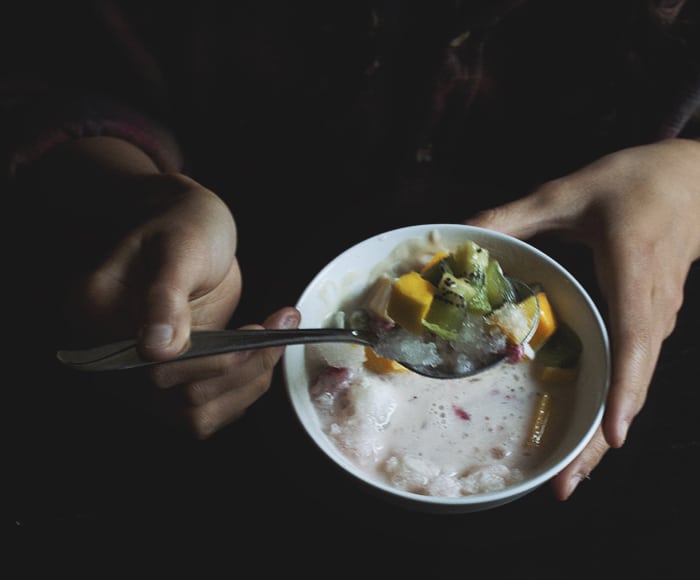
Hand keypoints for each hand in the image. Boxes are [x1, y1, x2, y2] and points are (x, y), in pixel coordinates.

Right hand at [34, 136, 300, 437]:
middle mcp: (110, 354)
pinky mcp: (174, 378)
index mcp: (95, 314)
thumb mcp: (180, 246)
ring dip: (248, 381)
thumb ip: (166, 296)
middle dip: (241, 366)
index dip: (210, 361)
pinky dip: (245, 387)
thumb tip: (156, 350)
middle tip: (280, 326)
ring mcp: (142, 371)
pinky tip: (264, 352)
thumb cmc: (184, 224)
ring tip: (277, 337)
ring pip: (195, 414)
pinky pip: (208, 408)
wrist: (193, 227)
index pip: (151, 366)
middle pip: (176, 397)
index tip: (257, 333)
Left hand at [464, 138, 699, 498]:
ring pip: (635, 384)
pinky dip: (613, 404)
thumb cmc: (633, 182)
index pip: (634, 339)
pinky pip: (633, 369)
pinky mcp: (651, 319)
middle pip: (633, 382)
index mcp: (633, 273)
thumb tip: (461, 234)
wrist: (693, 179)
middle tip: (567, 483)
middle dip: (602, 436)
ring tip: (572, 473)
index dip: (623, 390)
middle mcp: (651, 306)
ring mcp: (656, 317)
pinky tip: (588, 427)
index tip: (610, 436)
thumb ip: (514, 214)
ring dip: (605, 429)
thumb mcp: (568, 191)